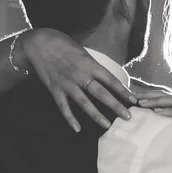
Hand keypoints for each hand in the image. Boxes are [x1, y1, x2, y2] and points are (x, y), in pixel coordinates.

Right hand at [21, 29, 135, 131]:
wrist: (38, 43)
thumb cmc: (61, 43)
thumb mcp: (82, 51)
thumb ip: (92, 65)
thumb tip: (103, 76)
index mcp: (89, 64)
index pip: (110, 80)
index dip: (123, 91)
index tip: (134, 100)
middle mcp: (80, 75)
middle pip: (101, 93)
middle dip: (115, 106)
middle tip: (127, 117)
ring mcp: (67, 84)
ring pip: (84, 103)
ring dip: (97, 115)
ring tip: (107, 126)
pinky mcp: (55, 89)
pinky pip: (64, 107)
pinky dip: (70, 119)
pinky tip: (77, 129)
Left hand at [131, 82, 171, 131]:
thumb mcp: (169, 127)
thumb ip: (159, 119)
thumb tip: (141, 114)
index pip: (162, 94)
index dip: (148, 93)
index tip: (133, 94)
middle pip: (165, 95)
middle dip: (149, 95)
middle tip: (134, 97)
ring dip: (155, 101)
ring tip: (142, 104)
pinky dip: (168, 112)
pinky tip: (156, 112)